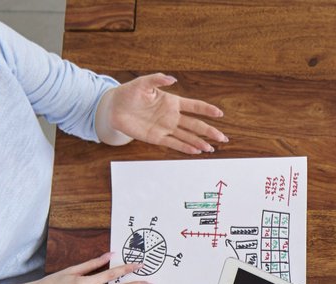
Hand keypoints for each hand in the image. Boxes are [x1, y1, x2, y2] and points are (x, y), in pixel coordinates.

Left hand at [107, 73, 227, 154]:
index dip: (207, 109)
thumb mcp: (142, 83)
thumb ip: (157, 79)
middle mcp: (172, 116)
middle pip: (195, 124)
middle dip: (209, 131)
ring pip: (187, 136)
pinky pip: (173, 143)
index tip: (219, 114)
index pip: (194, 106)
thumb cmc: (129, 93)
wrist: (113, 107)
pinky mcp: (156, 138)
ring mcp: (165, 128)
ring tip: (211, 148)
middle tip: (222, 138)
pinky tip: (195, 152)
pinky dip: (184, 148)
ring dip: (199, 142)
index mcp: (172, 102)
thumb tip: (171, 79)